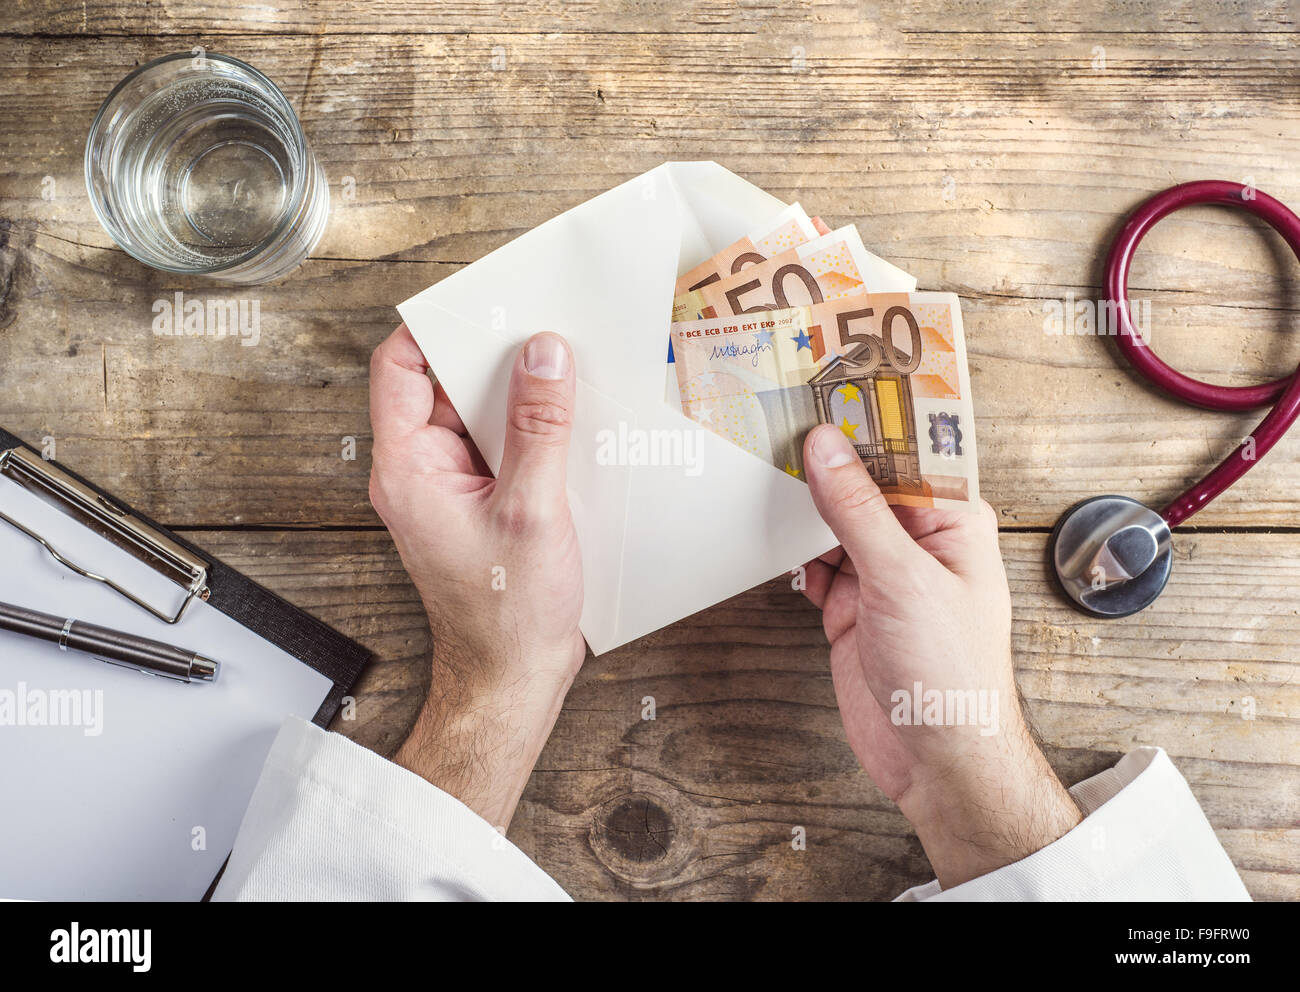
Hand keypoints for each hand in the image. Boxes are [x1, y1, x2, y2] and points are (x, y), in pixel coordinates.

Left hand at [368, 324, 585, 829]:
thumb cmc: (508, 614)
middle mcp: (420, 473)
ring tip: (568, 378)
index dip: (436, 329)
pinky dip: (533, 434)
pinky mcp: (480, 506)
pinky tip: (573, 428)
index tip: (486, 304)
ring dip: (521, 399)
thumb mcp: (532, 510)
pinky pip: (500, 450)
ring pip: (478, 418)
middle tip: (545, 332)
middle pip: (444, 387)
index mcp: (408, 468)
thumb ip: (539, 428)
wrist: (512, 679)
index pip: (399, 369)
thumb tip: (544, 353)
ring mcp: (450, 490)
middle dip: (494, 359)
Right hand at [800, 424, 1080, 888]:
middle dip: (824, 461)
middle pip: (863, 482)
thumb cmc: (952, 674)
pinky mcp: (850, 606)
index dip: (864, 418)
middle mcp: (918, 541)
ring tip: (764, 474)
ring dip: (802, 509)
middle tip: (775, 421)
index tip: (822, 383)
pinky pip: (814, 563)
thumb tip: (826, 447)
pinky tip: (777, 544)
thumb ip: (857, 510)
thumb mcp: (902, 579)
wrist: (936, 760)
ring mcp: (882, 574)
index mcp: (953, 520)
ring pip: (832, 521)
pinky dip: (794, 557)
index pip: (905, 451)